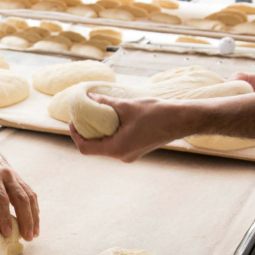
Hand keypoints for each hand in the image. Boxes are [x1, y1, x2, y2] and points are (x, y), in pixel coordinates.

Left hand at [0, 143, 38, 239]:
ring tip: (33, 234)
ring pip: (29, 197)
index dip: (5, 216)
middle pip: (21, 198)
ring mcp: (15, 175)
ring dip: (33, 216)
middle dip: (26, 220)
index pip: (1, 198)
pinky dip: (34, 209)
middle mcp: (6, 174)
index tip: (7, 233)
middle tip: (27, 237)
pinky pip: (30, 193)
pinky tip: (34, 222)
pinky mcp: (19, 178)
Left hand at [70, 94, 184, 161]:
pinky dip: (110, 133)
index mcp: (117, 149)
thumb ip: (106, 104)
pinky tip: (111, 119)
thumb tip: (90, 97)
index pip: (86, 148)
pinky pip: (117, 144)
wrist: (181, 120)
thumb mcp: (126, 106)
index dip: (76, 135)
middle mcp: (122, 156)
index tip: (73, 121)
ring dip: (99, 132)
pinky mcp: (136, 150)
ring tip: (96, 116)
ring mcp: (129, 155)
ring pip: (106, 146)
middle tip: (83, 116)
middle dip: (86, 132)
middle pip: (95, 148)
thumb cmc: (156, 114)